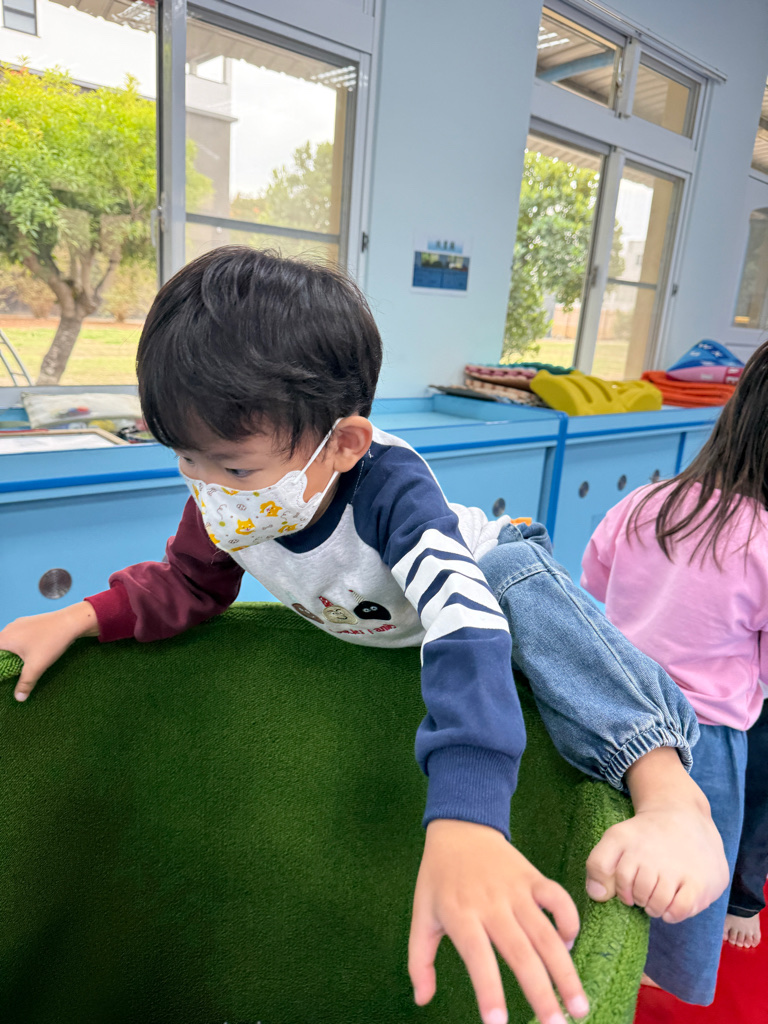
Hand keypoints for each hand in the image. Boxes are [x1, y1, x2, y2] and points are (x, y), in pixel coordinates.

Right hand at [0, 602, 98, 701]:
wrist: (72, 621)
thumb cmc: (51, 642)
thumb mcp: (36, 666)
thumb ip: (25, 683)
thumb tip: (18, 698)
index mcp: (5, 637)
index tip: (4, 673)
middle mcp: (9, 628)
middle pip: (0, 647)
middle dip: (3, 660)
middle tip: (10, 671)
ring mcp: (20, 624)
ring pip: (10, 641)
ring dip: (12, 652)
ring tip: (19, 665)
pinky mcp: (31, 623)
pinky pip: (20, 636)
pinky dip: (21, 646)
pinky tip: (31, 652)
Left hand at [409, 819, 588, 1023]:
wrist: (459, 826)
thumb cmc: (438, 878)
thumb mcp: (421, 914)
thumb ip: (419, 960)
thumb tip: (422, 1000)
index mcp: (459, 914)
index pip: (477, 957)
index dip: (488, 990)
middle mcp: (490, 904)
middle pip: (520, 952)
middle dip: (541, 992)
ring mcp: (515, 889)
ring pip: (544, 932)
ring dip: (565, 970)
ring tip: (579, 1005)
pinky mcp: (532, 877)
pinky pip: (557, 897)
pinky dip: (568, 920)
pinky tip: (569, 944)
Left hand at [586, 747, 727, 922]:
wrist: (686, 817)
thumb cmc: (647, 838)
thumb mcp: (617, 840)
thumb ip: (598, 865)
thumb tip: (597, 896)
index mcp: (625, 840)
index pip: (606, 873)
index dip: (618, 888)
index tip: (629, 885)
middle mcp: (650, 852)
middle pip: (635, 894)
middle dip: (638, 898)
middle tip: (647, 888)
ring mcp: (676, 867)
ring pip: (656, 904)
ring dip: (655, 907)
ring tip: (658, 895)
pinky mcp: (698, 882)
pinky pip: (679, 910)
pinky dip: (672, 914)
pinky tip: (672, 904)